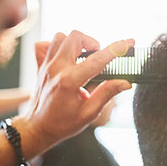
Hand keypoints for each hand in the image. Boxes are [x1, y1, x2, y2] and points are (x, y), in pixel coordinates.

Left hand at [23, 30, 133, 152]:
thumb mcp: (89, 112)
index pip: (98, 59)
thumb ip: (107, 93)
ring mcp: (46, 65)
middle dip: (92, 42)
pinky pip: (44, 45)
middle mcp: (56, 69)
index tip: (129, 42)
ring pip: (60, 37)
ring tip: (83, 57)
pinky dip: (56, 46)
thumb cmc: (63, 123)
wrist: (38, 128)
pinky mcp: (40, 66)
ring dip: (75, 43)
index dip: (117, 49)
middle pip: (76, 38)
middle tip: (98, 56)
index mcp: (70, 81)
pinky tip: (65, 57)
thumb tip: (125, 82)